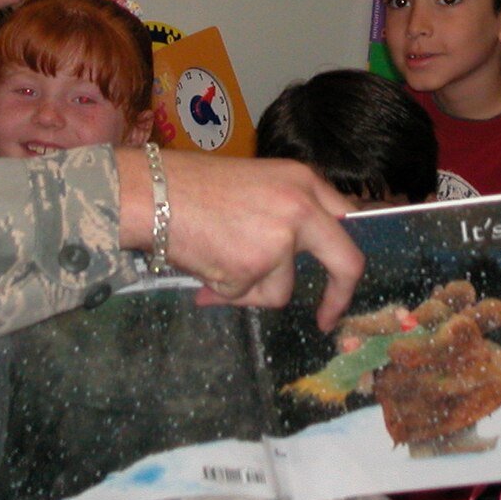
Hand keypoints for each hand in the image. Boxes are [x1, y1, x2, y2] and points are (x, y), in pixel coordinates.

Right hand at [118, 150, 363, 330]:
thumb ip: (284, 217)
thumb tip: (295, 261)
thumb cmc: (193, 187)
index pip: (347, 221)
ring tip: (216, 261)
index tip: (343, 278)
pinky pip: (245, 297)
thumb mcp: (257, 185)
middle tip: (327, 318)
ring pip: (280, 290)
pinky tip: (204, 266)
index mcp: (304, 181)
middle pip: (347, 263)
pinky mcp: (254, 267)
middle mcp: (302, 208)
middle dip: (339, 296)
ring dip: (249, 288)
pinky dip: (224, 291)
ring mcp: (280, 240)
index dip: (345, 252)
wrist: (153, 193)